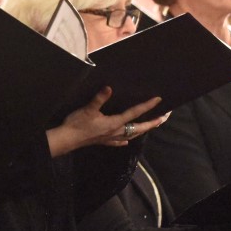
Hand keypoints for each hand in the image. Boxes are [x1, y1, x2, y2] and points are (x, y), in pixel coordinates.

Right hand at [46, 88, 165, 156]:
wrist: (67, 139)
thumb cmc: (77, 124)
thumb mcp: (88, 109)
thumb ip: (99, 98)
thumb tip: (109, 88)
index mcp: (115, 122)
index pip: (135, 113)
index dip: (147, 106)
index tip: (158, 100)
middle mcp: (116, 132)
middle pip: (139, 128)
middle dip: (152, 123)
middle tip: (163, 118)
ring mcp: (111, 138)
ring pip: (132, 136)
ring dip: (142, 131)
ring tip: (150, 127)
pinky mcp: (104, 142)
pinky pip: (119, 142)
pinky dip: (125, 141)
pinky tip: (126, 142)